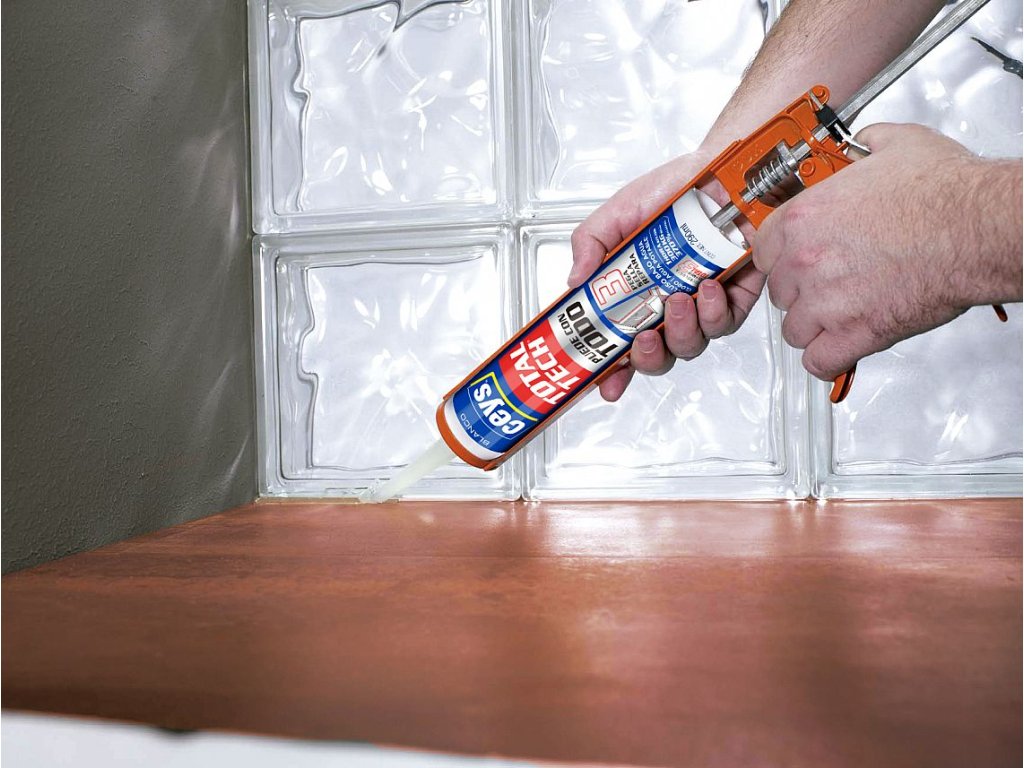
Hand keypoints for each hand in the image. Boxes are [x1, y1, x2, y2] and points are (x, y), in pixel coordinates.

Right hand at [569, 153, 765, 401]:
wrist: (721, 171)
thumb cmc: (673, 188)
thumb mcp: (618, 212)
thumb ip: (590, 243)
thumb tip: (574, 282)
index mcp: (635, 295)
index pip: (619, 345)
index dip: (612, 371)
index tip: (604, 384)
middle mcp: (667, 307)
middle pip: (657, 357)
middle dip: (648, 358)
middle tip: (644, 337)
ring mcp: (701, 306)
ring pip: (691, 346)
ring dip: (682, 331)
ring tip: (677, 300)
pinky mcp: (737, 298)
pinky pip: (725, 323)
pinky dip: (715, 312)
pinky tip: (708, 289)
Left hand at [751, 122, 1021, 382]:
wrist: (979, 228)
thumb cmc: (945, 192)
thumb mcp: (893, 146)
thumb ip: (861, 147)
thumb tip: (860, 144)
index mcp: (804, 217)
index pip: (762, 250)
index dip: (781, 257)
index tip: (795, 260)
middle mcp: (806, 261)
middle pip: (778, 291)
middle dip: (801, 291)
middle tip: (831, 284)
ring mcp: (826, 301)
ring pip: (793, 329)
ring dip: (814, 326)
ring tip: (840, 314)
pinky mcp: (855, 334)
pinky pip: (818, 362)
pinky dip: (829, 358)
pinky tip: (843, 345)